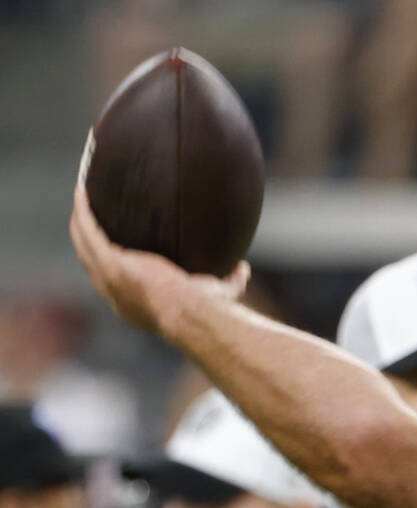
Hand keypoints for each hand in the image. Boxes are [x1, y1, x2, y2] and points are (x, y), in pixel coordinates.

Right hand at [68, 182, 249, 337]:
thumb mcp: (217, 294)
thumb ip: (229, 281)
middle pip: (90, 261)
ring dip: (79, 221)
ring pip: (84, 245)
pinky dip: (83, 211)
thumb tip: (242, 268)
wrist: (191, 314)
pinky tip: (82, 191)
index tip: (112, 248)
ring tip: (81, 199)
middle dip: (87, 239)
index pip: (113, 283)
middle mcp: (114, 293)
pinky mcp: (110, 264)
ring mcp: (108, 279)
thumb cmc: (207, 310)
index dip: (107, 264)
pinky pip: (89, 231)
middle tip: (87, 218)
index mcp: (133, 303)